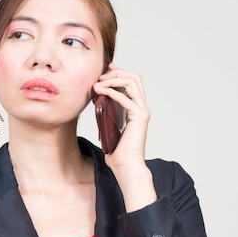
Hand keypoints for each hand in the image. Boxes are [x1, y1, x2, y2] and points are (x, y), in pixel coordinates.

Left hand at [92, 63, 156, 210]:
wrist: (125, 167)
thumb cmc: (117, 151)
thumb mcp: (108, 127)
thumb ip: (106, 114)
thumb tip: (95, 103)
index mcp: (136, 109)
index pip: (132, 82)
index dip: (119, 73)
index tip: (105, 70)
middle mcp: (142, 107)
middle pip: (134, 78)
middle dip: (116, 73)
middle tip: (100, 75)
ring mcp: (142, 111)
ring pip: (133, 83)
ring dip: (114, 79)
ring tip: (98, 83)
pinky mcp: (139, 117)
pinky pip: (125, 98)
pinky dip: (112, 91)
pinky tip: (100, 91)